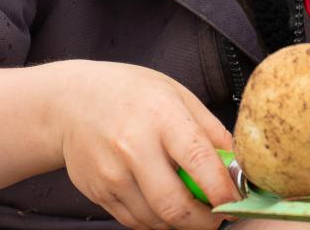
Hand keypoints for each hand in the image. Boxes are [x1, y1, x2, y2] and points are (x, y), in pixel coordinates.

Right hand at [59, 61, 239, 229]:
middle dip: (205, 221)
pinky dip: (156, 221)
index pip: (198, 161)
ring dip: (181, 223)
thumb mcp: (176, 94)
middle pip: (175, 206)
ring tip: (191, 207)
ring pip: (156, 221)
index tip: (237, 200)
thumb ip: (210, 129)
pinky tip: (162, 204)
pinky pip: (135, 222)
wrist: (70, 101)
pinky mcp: (98, 192)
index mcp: (160, 117)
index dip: (223, 189)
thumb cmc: (129, 93)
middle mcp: (133, 148)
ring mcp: (112, 174)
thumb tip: (238, 163)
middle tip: (218, 216)